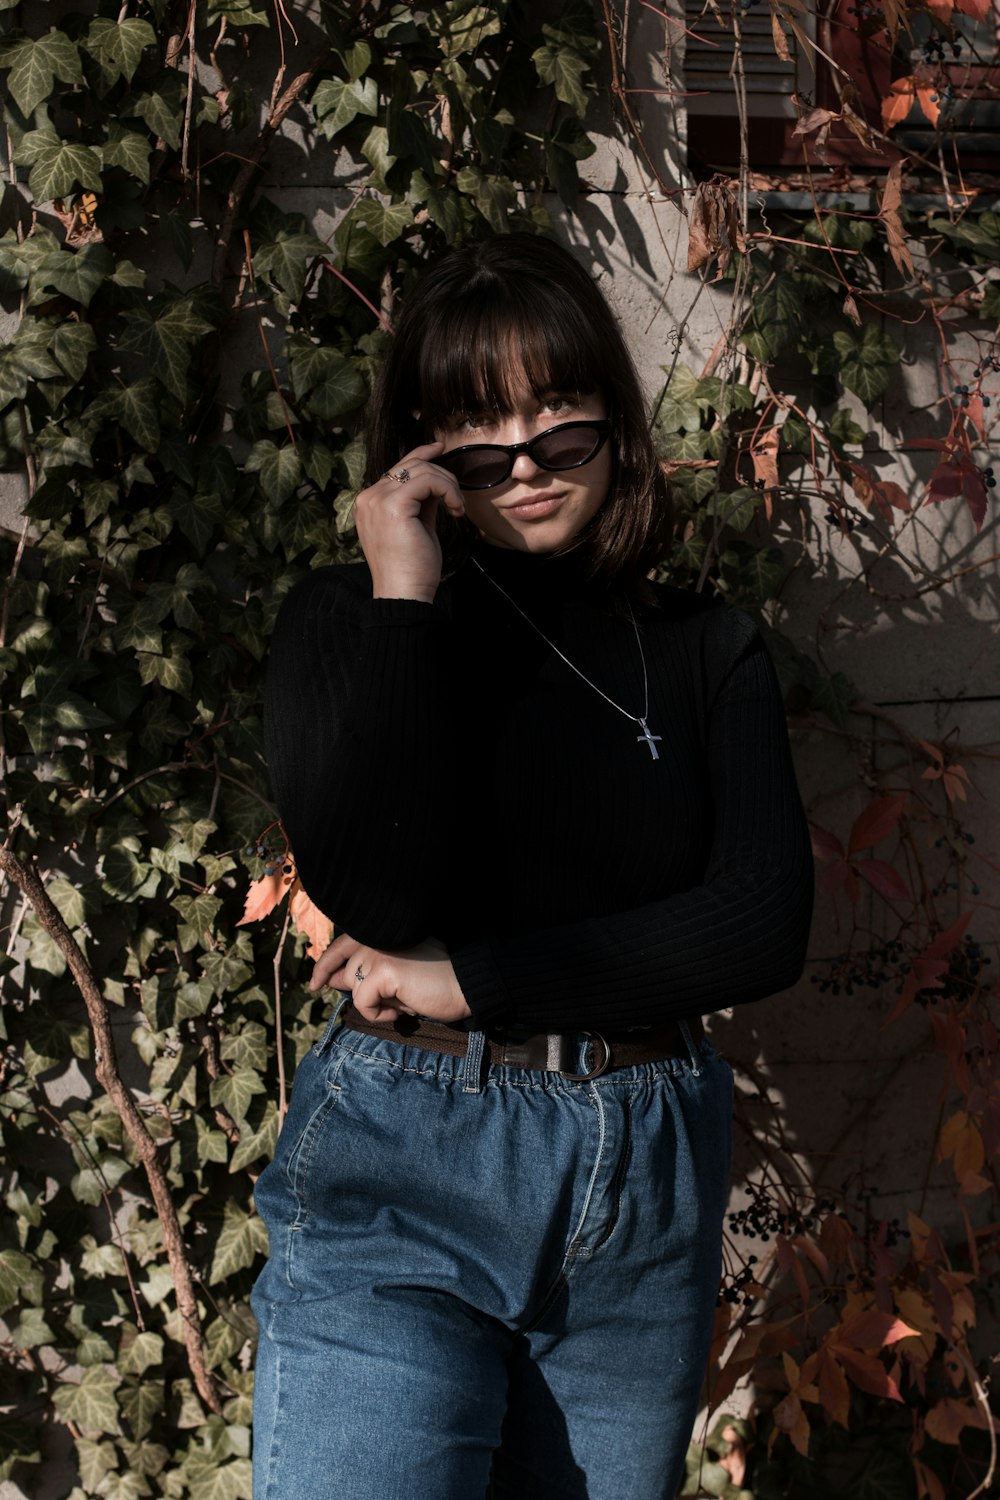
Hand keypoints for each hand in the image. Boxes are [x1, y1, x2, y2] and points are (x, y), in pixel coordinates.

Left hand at [310, 932, 471, 1024]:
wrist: (464, 985)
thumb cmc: (433, 982)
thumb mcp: (395, 975)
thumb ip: (367, 971)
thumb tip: (333, 979)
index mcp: (381, 932)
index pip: (341, 945)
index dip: (324, 965)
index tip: (314, 984)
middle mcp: (376, 936)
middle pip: (346, 972)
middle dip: (358, 991)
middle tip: (383, 995)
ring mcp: (378, 951)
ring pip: (354, 989)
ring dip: (375, 1003)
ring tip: (403, 1000)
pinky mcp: (382, 970)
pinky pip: (362, 1002)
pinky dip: (378, 1014)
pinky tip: (401, 1010)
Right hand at [354, 442, 465, 603]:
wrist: (404, 595)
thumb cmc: (412, 569)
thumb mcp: (417, 527)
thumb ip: (422, 502)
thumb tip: (438, 482)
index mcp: (370, 503)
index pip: (398, 468)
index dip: (422, 454)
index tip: (441, 450)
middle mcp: (369, 497)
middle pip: (410, 463)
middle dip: (441, 472)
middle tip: (457, 496)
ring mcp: (377, 499)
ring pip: (422, 469)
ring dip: (448, 485)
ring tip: (457, 508)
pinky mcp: (393, 505)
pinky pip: (428, 480)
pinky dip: (448, 490)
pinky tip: (454, 510)